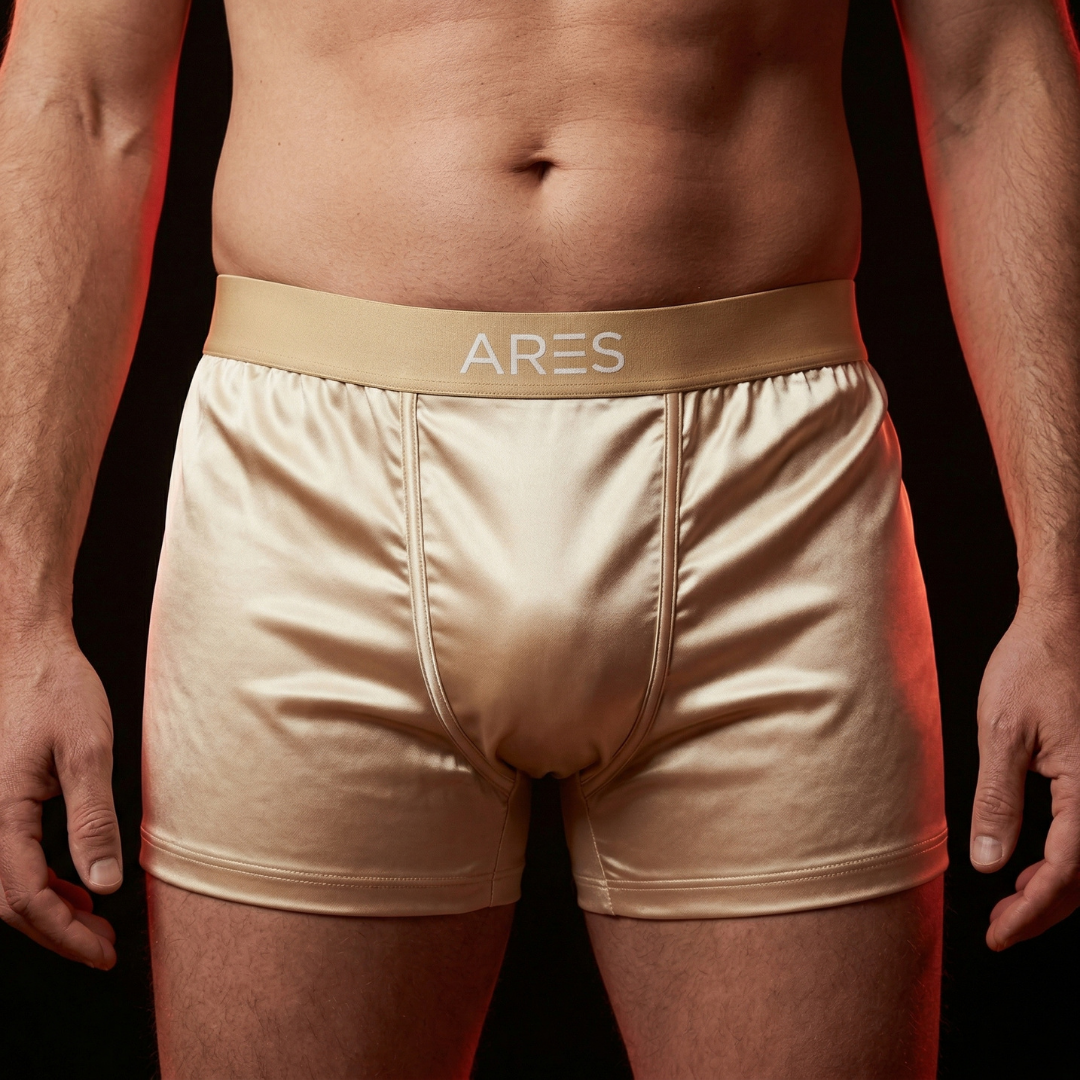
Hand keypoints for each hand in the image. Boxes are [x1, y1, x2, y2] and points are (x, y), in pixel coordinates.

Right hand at [0, 625, 121, 967]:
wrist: (28, 651)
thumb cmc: (57, 690)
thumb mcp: (88, 751)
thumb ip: (94, 820)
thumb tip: (106, 884)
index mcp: (0, 810)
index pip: (25, 896)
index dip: (64, 933)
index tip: (103, 952)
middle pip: (9, 901)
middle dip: (57, 931)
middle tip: (104, 948)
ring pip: (6, 883)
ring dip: (49, 909)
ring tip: (94, 922)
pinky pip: (9, 856)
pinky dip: (41, 879)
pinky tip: (76, 884)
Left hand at [969, 595, 1079, 949]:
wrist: (1065, 624)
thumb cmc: (1034, 666)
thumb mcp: (1002, 733)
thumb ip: (998, 800)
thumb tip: (990, 863)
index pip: (1066, 871)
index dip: (1032, 911)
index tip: (999, 934)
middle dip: (1046, 908)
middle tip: (1002, 928)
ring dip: (1059, 887)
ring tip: (1014, 900)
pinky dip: (1070, 859)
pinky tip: (1036, 863)